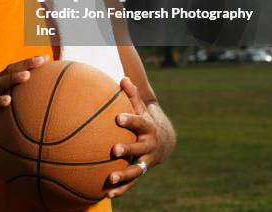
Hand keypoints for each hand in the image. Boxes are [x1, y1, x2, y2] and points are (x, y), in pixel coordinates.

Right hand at [0, 54, 49, 146]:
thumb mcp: (9, 103)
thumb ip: (23, 96)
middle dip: (26, 64)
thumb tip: (48, 94)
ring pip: (0, 83)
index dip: (30, 61)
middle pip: (10, 70)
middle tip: (40, 61)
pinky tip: (8, 100)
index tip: (46, 58)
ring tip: (27, 75)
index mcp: (1, 80)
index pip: (17, 67)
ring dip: (13, 78)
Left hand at [107, 77, 160, 199]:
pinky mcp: (140, 172)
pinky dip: (122, 189)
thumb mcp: (139, 107)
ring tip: (110, 178)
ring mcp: (145, 161)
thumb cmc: (143, 120)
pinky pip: (131, 183)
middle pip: (138, 148)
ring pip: (135, 170)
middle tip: (114, 149)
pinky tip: (108, 193)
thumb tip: (123, 78)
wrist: (162, 141)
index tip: (118, 118)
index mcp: (147, 127)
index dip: (129, 120)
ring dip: (123, 175)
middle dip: (127, 149)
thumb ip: (131, 95)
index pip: (138, 123)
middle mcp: (148, 146)